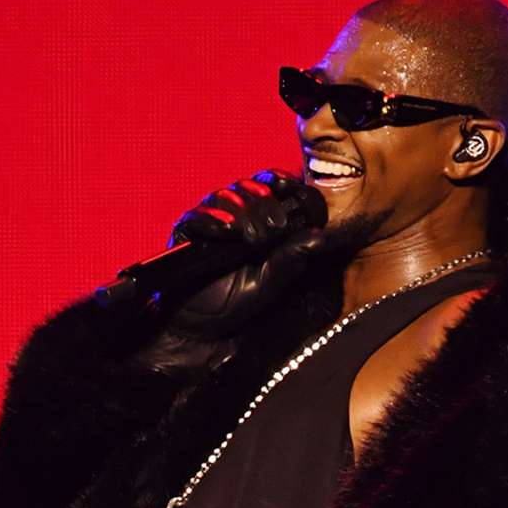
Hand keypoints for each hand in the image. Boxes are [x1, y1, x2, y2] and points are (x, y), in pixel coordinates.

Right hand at [132, 169, 325, 378]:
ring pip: (224, 196)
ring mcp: (209, 222)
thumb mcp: (270, 283)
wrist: (202, 327)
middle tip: (275, 229)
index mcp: (257, 222)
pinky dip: (211, 219)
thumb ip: (292, 259)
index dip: (278, 180)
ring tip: (252, 238)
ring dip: (242, 211)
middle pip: (248, 188)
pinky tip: (226, 230)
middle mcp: (233, 216)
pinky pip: (196, 216)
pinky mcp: (186, 233)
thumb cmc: (237, 303)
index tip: (288, 186)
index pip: (268, 186)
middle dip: (264, 204)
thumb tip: (321, 237)